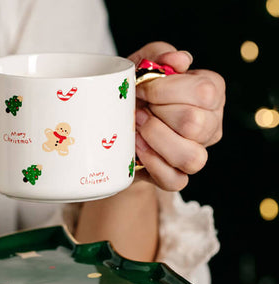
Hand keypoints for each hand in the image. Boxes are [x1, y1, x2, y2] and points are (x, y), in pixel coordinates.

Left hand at [130, 42, 225, 190]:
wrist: (118, 129)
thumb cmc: (135, 94)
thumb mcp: (140, 66)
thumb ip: (158, 55)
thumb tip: (178, 59)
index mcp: (211, 92)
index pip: (203, 92)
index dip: (164, 90)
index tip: (140, 89)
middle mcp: (211, 125)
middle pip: (195, 124)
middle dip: (158, 114)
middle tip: (138, 111)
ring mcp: (197, 154)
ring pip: (191, 157)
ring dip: (156, 140)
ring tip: (137, 129)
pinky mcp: (178, 177)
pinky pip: (175, 180)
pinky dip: (152, 165)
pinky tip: (138, 149)